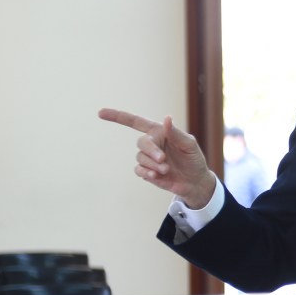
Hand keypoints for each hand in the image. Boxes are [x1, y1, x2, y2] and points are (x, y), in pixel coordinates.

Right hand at [98, 108, 215, 207]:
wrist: (195, 181)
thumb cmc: (194, 159)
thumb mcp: (189, 144)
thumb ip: (176, 132)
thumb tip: (167, 118)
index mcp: (159, 131)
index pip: (135, 122)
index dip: (118, 116)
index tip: (100, 113)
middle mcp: (152, 143)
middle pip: (141, 143)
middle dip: (151, 151)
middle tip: (163, 160)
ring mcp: (148, 158)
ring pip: (140, 158)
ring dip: (153, 164)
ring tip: (166, 169)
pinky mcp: (147, 172)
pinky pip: (138, 170)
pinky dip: (146, 172)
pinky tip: (155, 176)